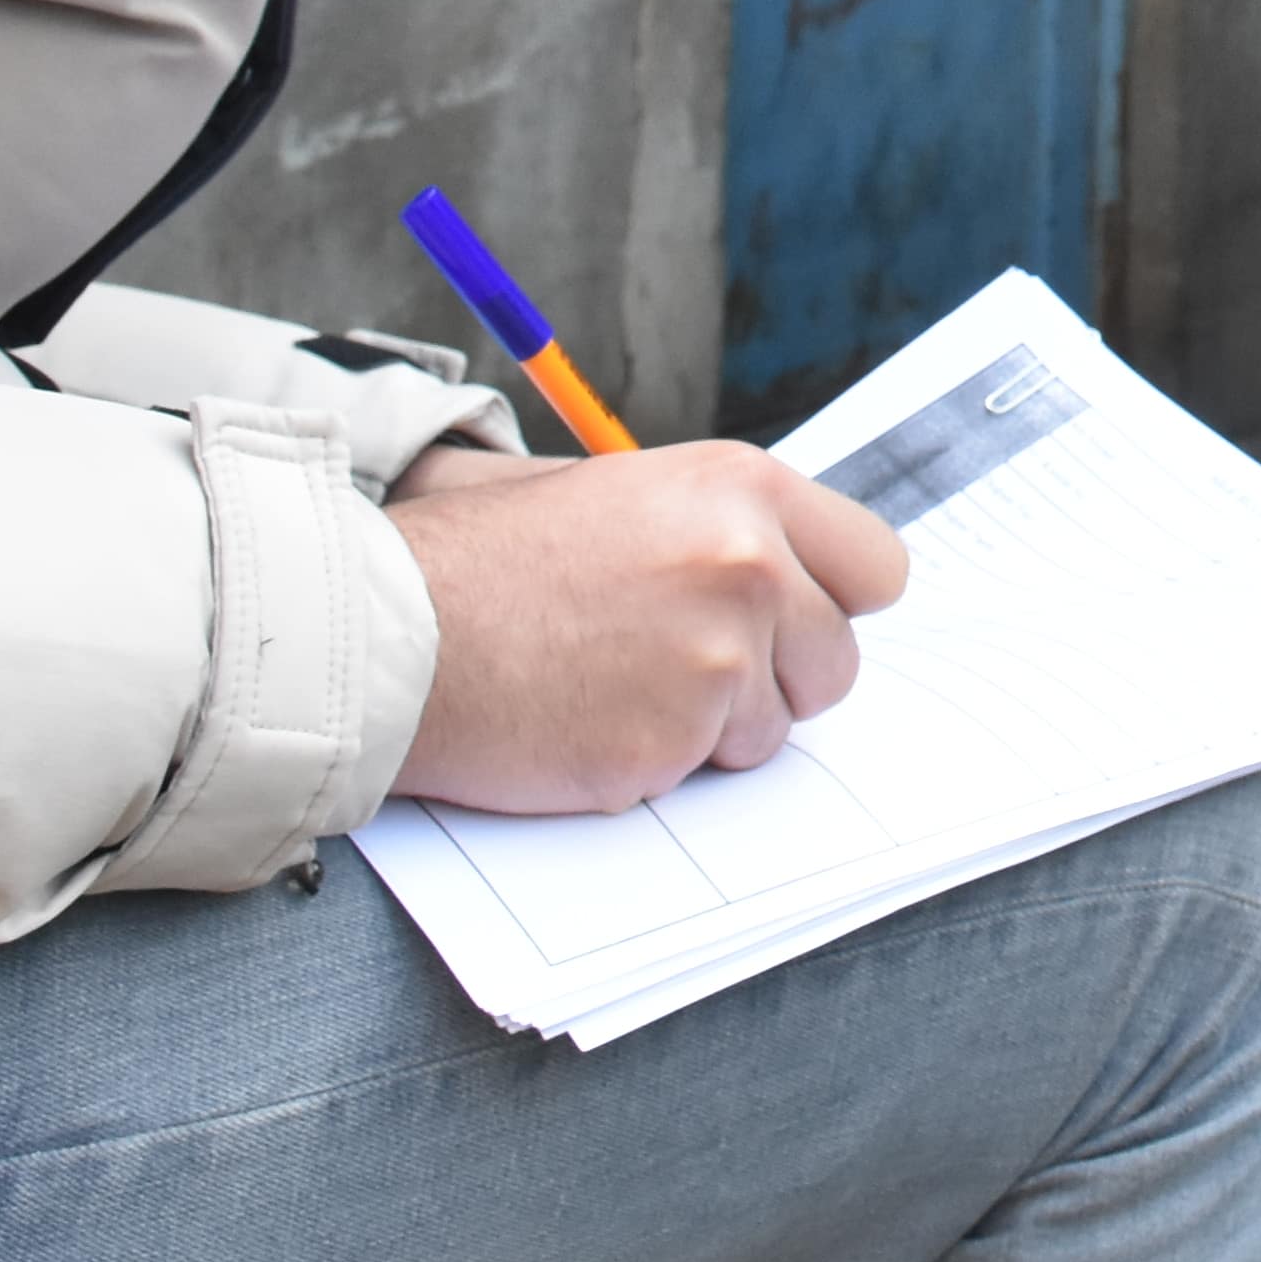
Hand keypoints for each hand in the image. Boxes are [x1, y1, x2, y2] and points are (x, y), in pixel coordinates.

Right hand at [390, 437, 909, 811]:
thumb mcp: (609, 489)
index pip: (875, 566)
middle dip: (775, 676)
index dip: (831, 601)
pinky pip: (699, 774)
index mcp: (740, 488)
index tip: (790, 617)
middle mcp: (747, 566)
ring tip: (613, 683)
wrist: (385, 625)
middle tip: (682, 664)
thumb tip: (786, 557)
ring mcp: (714, 659)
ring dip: (710, 727)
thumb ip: (712, 520)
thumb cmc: (481, 555)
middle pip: (836, 660)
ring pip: (772, 729)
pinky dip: (651, 762)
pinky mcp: (670, 742)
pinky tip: (583, 720)